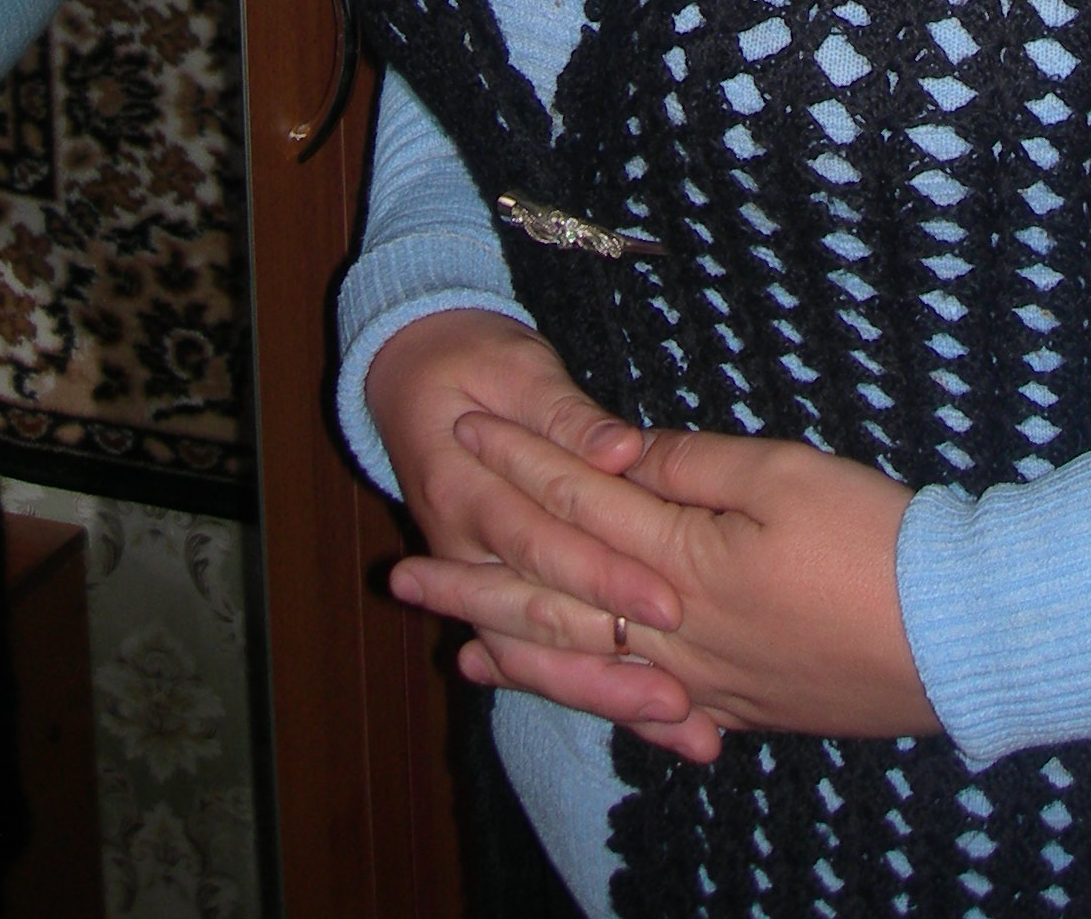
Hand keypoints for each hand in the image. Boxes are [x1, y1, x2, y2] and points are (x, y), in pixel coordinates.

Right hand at [365, 309, 722, 758]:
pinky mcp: (494, 596)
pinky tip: (646, 722)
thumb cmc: (476, 364)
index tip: (668, 604)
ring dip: (605, 692)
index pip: (541, 543)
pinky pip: (537, 654)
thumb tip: (622, 449)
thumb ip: (568, 415)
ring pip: (538, 654)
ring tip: (678, 725)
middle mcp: (462, 550)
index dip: (603, 575)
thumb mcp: (517, 368)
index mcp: (464, 490)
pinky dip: (588, 688)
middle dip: (611, 658)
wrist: (410, 375)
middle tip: (681, 695)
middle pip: (539, 616)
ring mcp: (475, 580)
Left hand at [393, 415, 939, 741]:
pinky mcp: (739, 706)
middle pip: (555, 598)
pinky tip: (577, 697)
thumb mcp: (780, 473)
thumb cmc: (873, 538)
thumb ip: (690, 465)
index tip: (464, 429)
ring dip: (518, 651)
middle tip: (405, 579)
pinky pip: (643, 711)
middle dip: (477, 581)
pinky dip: (595, 701)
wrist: (952, 634)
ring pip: (586, 665)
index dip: (519, 459)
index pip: (577, 498)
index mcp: (679, 558)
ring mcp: (702, 679)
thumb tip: (620, 452)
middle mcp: (672, 629)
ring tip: (461, 650)